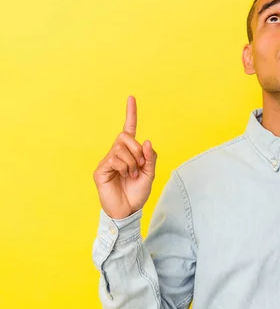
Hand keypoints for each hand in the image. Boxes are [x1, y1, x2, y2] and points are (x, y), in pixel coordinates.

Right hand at [93, 96, 157, 218]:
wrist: (128, 210)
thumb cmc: (137, 193)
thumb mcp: (150, 174)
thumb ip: (150, 158)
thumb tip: (147, 142)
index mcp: (129, 152)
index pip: (129, 129)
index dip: (131, 114)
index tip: (131, 97)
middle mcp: (116, 153)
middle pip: (125, 137)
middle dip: (137, 151)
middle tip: (139, 167)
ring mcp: (107, 161)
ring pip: (121, 148)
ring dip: (132, 163)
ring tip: (131, 175)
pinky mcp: (101, 169)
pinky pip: (114, 159)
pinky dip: (124, 168)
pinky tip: (123, 177)